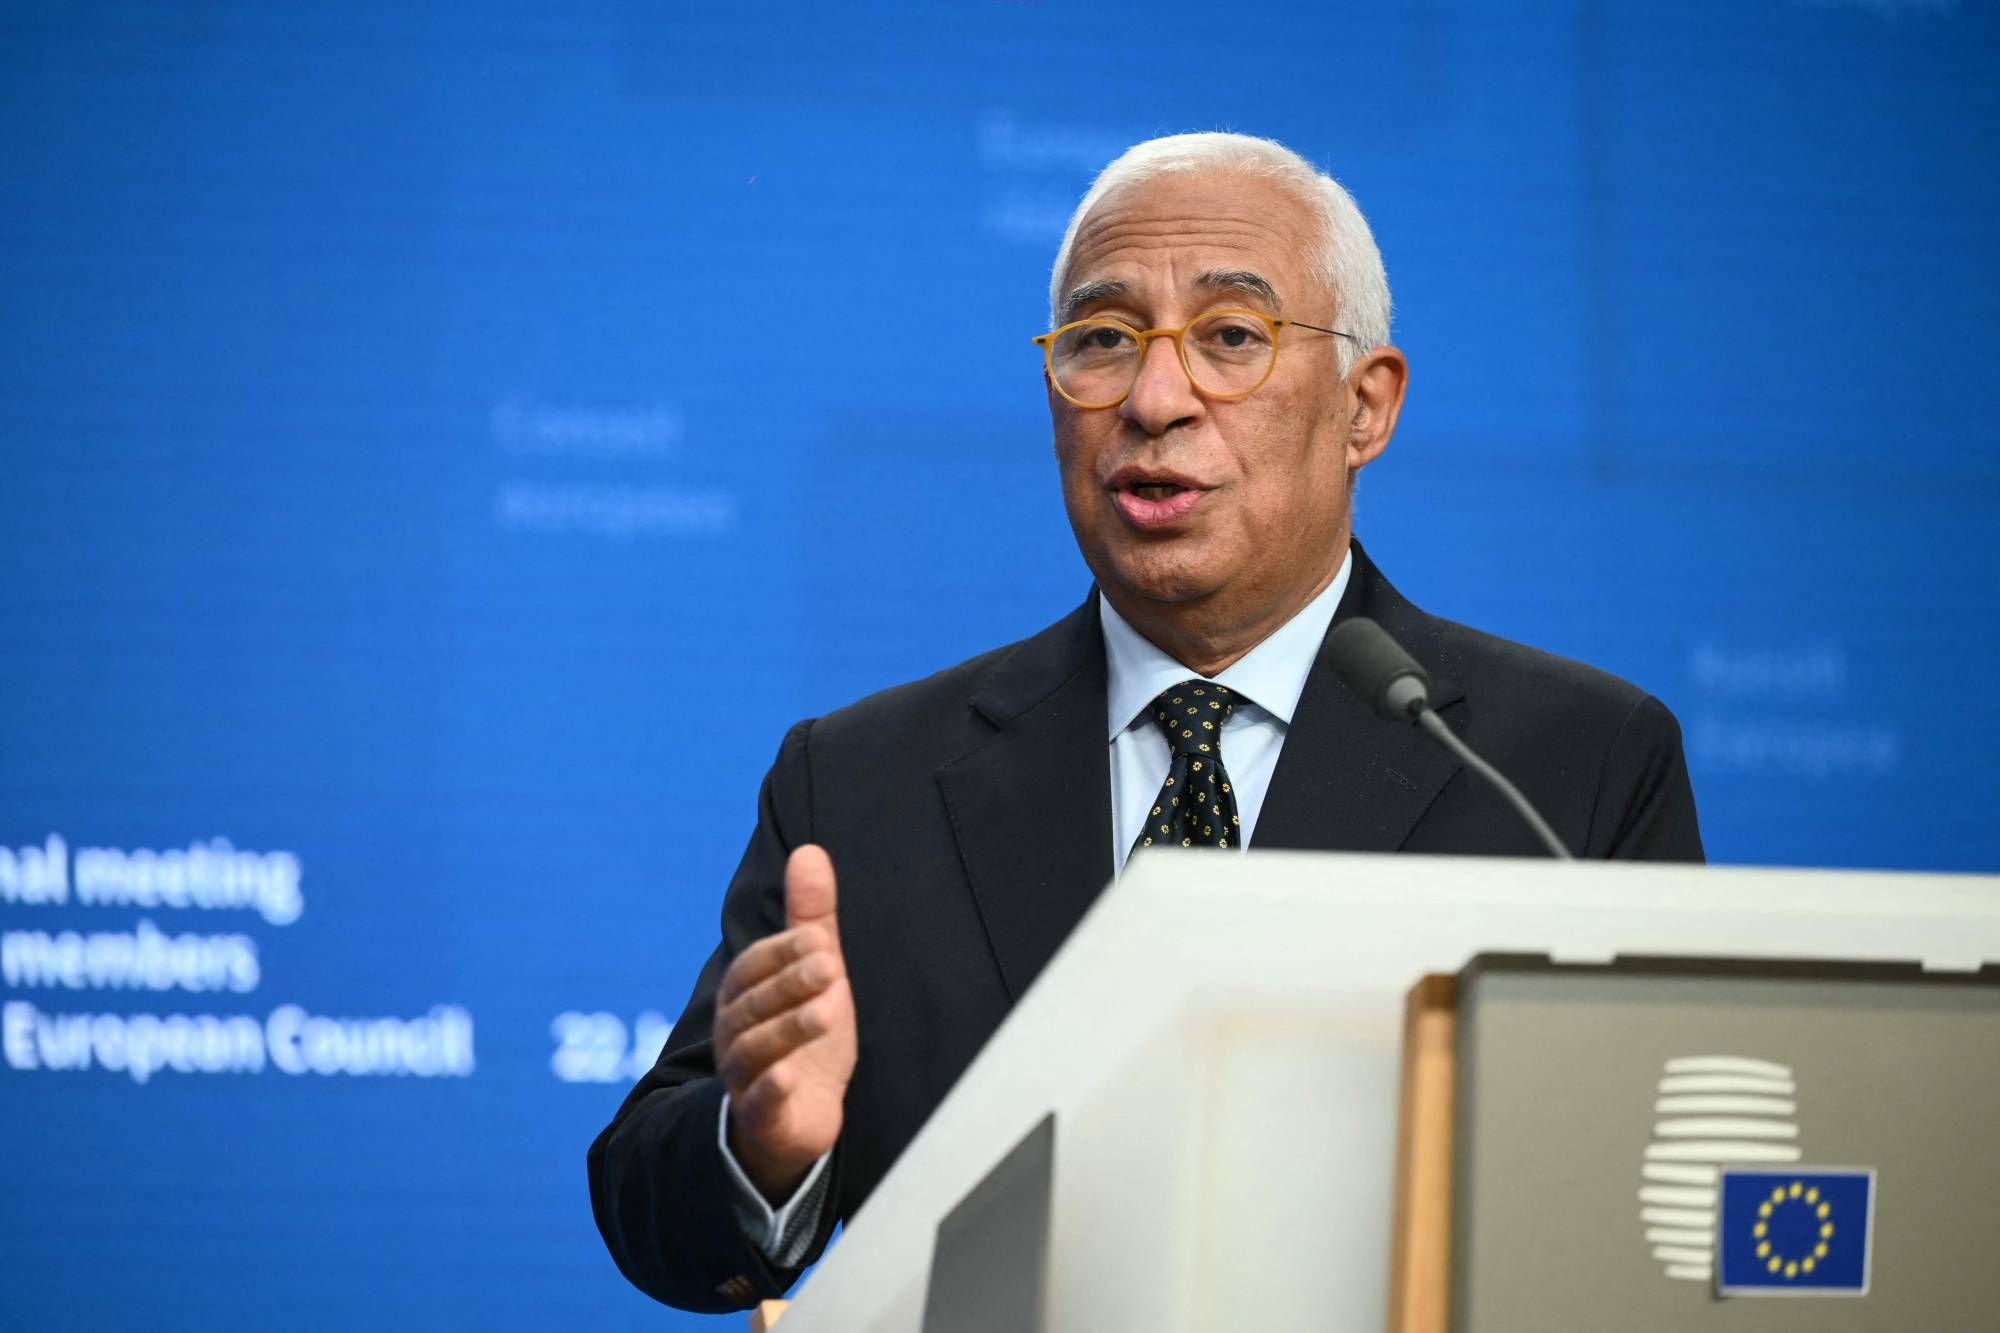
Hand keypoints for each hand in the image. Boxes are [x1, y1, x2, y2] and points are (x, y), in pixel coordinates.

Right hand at [713, 844, 856, 1201]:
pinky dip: (771, 1089)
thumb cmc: (805, 1036)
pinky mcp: (761, 1118)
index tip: (819, 938)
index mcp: (742, 996)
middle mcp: (734, 1034)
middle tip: (830, 966)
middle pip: (754, 1005)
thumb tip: (810, 850)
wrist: (801, 1117)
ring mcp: (744, 1077)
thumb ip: (811, 917)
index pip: (753, 967)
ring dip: (789, 1028)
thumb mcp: (814, 973)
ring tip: (826, 1012)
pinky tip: (789, 1076)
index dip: (783, 952)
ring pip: (756, 1050)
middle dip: (790, 984)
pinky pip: (759, 1103)